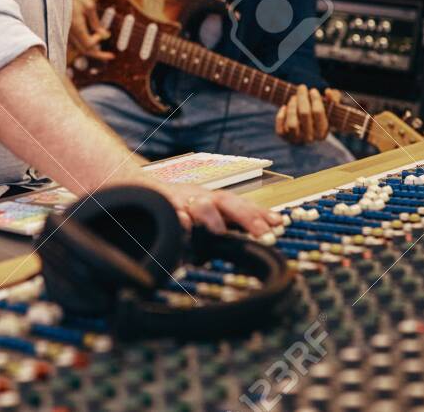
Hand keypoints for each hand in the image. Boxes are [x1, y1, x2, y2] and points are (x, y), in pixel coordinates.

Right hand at [69, 0, 112, 60]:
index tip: (102, 32)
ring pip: (78, 49)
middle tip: (111, 56)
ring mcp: (64, 33)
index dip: (97, 41)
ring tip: (101, 50)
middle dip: (98, 54)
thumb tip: (105, 35)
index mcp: (76, 26)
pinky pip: (73, 44)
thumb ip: (96, 22)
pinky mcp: (62, 31)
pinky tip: (89, 40)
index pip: (88, 44)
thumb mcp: (89, 6)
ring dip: (90, 50)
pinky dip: (82, 45)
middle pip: (84, 50)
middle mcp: (68, 33)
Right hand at [156, 181, 281, 237]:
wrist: (143, 186)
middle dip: (248, 216)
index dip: (261, 214)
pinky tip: (185, 228)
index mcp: (215, 200)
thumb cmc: (180, 205)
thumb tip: (255, 236)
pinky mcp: (164, 205)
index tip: (280, 223)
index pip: (243, 205)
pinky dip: (180, 219)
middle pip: (228, 202)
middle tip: (263, 233)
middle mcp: (203, 197)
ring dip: (212, 217)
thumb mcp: (205, 213)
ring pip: (201, 204)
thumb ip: (225, 225)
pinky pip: (173, 212)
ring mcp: (184, 200)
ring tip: (220, 232)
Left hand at [275, 86, 339, 144]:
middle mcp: (310, 138)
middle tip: (302, 87)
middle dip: (302, 97)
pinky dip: (280, 116)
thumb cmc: (320, 113)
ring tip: (293, 97)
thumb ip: (334, 98)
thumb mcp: (330, 106)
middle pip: (304, 113)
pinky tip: (284, 107)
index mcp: (323, 132)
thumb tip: (328, 92)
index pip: (318, 112)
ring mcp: (297, 139)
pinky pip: (280, 128)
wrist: (308, 127)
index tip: (313, 90)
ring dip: (292, 106)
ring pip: (292, 123)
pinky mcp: (285, 138)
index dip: (315, 99)